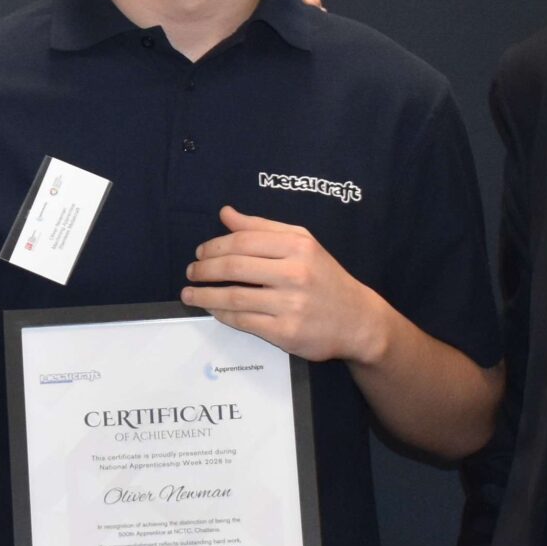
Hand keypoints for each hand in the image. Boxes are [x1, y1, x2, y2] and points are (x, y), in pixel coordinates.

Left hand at [183, 208, 387, 363]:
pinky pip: (243, 321)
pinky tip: (212, 310)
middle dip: (204, 269)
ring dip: (204, 294)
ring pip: (234, 296)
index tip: (199, 252)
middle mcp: (295, 272)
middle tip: (190, 272)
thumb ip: (262, 227)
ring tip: (189, 293)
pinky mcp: (286, 332)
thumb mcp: (302, 243)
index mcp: (298, 246)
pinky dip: (221, 314)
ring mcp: (290, 304)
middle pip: (234, 266)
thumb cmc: (325, 278)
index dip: (214, 245)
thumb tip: (226, 213)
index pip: (243, 240)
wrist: (358, 320)